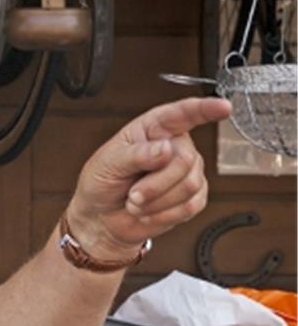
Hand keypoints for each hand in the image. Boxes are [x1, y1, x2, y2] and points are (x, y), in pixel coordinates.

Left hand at [67, 97, 231, 260]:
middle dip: (155, 184)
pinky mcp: (193, 197)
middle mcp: (176, 147)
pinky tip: (148, 212)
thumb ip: (136, 154)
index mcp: (154, 129)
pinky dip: (163, 214)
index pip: (183, 114)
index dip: (205, 109)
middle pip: (185, 160)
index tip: (223, 107)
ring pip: (189, 186)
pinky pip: (190, 206)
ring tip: (136, 201)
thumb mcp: (108, 163)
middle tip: (133, 193)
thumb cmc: (101, 183)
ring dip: (155, 201)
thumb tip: (165, 148)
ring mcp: (188, 172)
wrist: (101, 218)